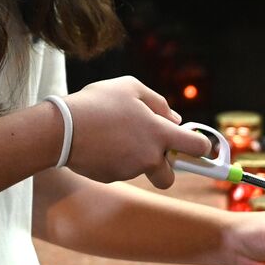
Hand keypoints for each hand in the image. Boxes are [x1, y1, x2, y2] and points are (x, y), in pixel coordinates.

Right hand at [62, 76, 211, 188]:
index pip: (196, 147)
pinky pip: (121, 170)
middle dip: (165, 168)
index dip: (202, 148)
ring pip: (141, 170)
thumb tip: (174, 119)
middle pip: (169, 176)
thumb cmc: (98, 102)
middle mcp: (148, 156)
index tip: (198, 147)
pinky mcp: (111, 177)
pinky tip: (100, 143)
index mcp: (159, 133)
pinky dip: (115, 160)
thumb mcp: (131, 87)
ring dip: (135, 158)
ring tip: (114, 136)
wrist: (63, 129)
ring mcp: (130, 170)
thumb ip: (158, 103)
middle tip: (151, 150)